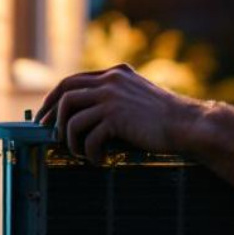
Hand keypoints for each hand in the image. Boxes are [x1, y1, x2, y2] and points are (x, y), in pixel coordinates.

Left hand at [36, 64, 208, 161]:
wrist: (188, 124)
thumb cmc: (167, 119)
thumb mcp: (138, 98)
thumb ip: (116, 99)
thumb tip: (87, 118)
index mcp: (115, 74)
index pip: (73, 80)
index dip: (54, 98)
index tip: (45, 115)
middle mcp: (110, 81)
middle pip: (65, 93)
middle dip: (50, 114)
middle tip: (45, 133)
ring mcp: (111, 98)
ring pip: (72, 118)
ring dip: (71, 140)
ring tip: (81, 153)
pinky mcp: (115, 118)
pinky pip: (88, 137)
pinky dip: (90, 152)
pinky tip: (99, 160)